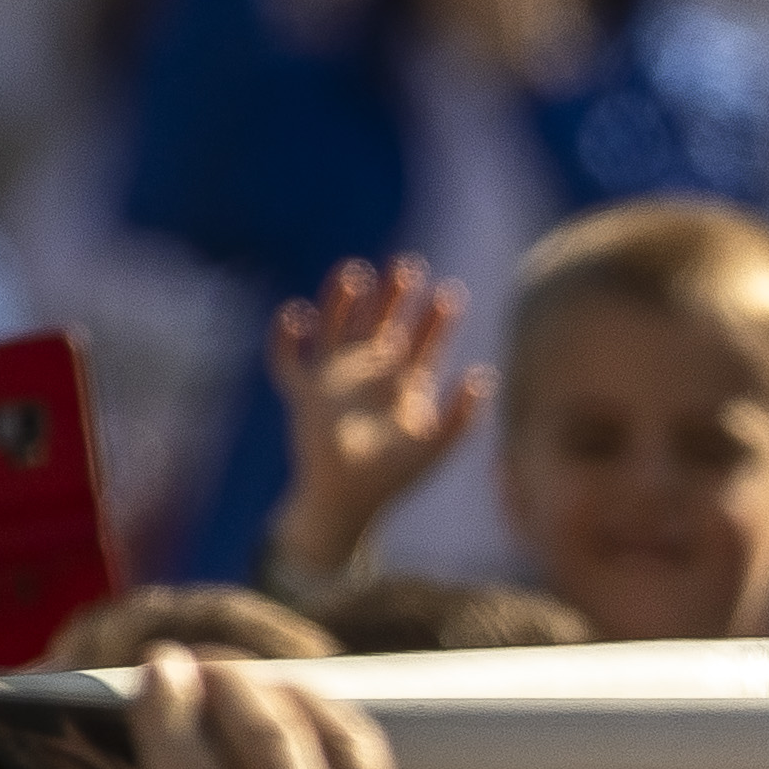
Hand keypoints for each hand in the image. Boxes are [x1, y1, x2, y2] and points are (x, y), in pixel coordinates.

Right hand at [263, 258, 485, 584]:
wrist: (349, 500)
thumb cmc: (394, 477)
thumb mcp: (435, 445)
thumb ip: (462, 415)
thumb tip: (482, 375)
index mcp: (404, 381)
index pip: (422, 338)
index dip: (435, 317)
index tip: (449, 294)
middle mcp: (369, 371)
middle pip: (381, 320)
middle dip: (394, 295)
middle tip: (407, 267)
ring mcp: (334, 377)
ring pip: (336, 325)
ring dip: (342, 300)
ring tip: (355, 274)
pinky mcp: (304, 393)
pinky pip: (287, 359)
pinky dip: (286, 337)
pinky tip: (297, 317)